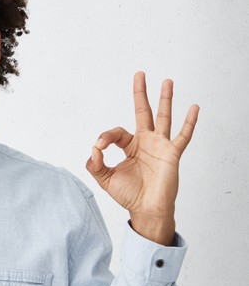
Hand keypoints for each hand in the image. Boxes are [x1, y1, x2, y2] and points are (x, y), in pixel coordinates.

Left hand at [86, 72, 198, 244]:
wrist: (146, 211)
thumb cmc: (129, 195)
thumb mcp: (104, 178)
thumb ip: (94, 163)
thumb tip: (93, 149)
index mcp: (130, 146)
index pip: (116, 132)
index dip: (105, 137)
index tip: (98, 147)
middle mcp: (145, 142)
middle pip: (143, 112)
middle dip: (140, 93)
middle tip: (139, 74)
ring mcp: (160, 146)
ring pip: (163, 117)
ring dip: (165, 99)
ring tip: (167, 81)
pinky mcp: (172, 154)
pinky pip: (183, 136)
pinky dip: (189, 122)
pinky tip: (194, 107)